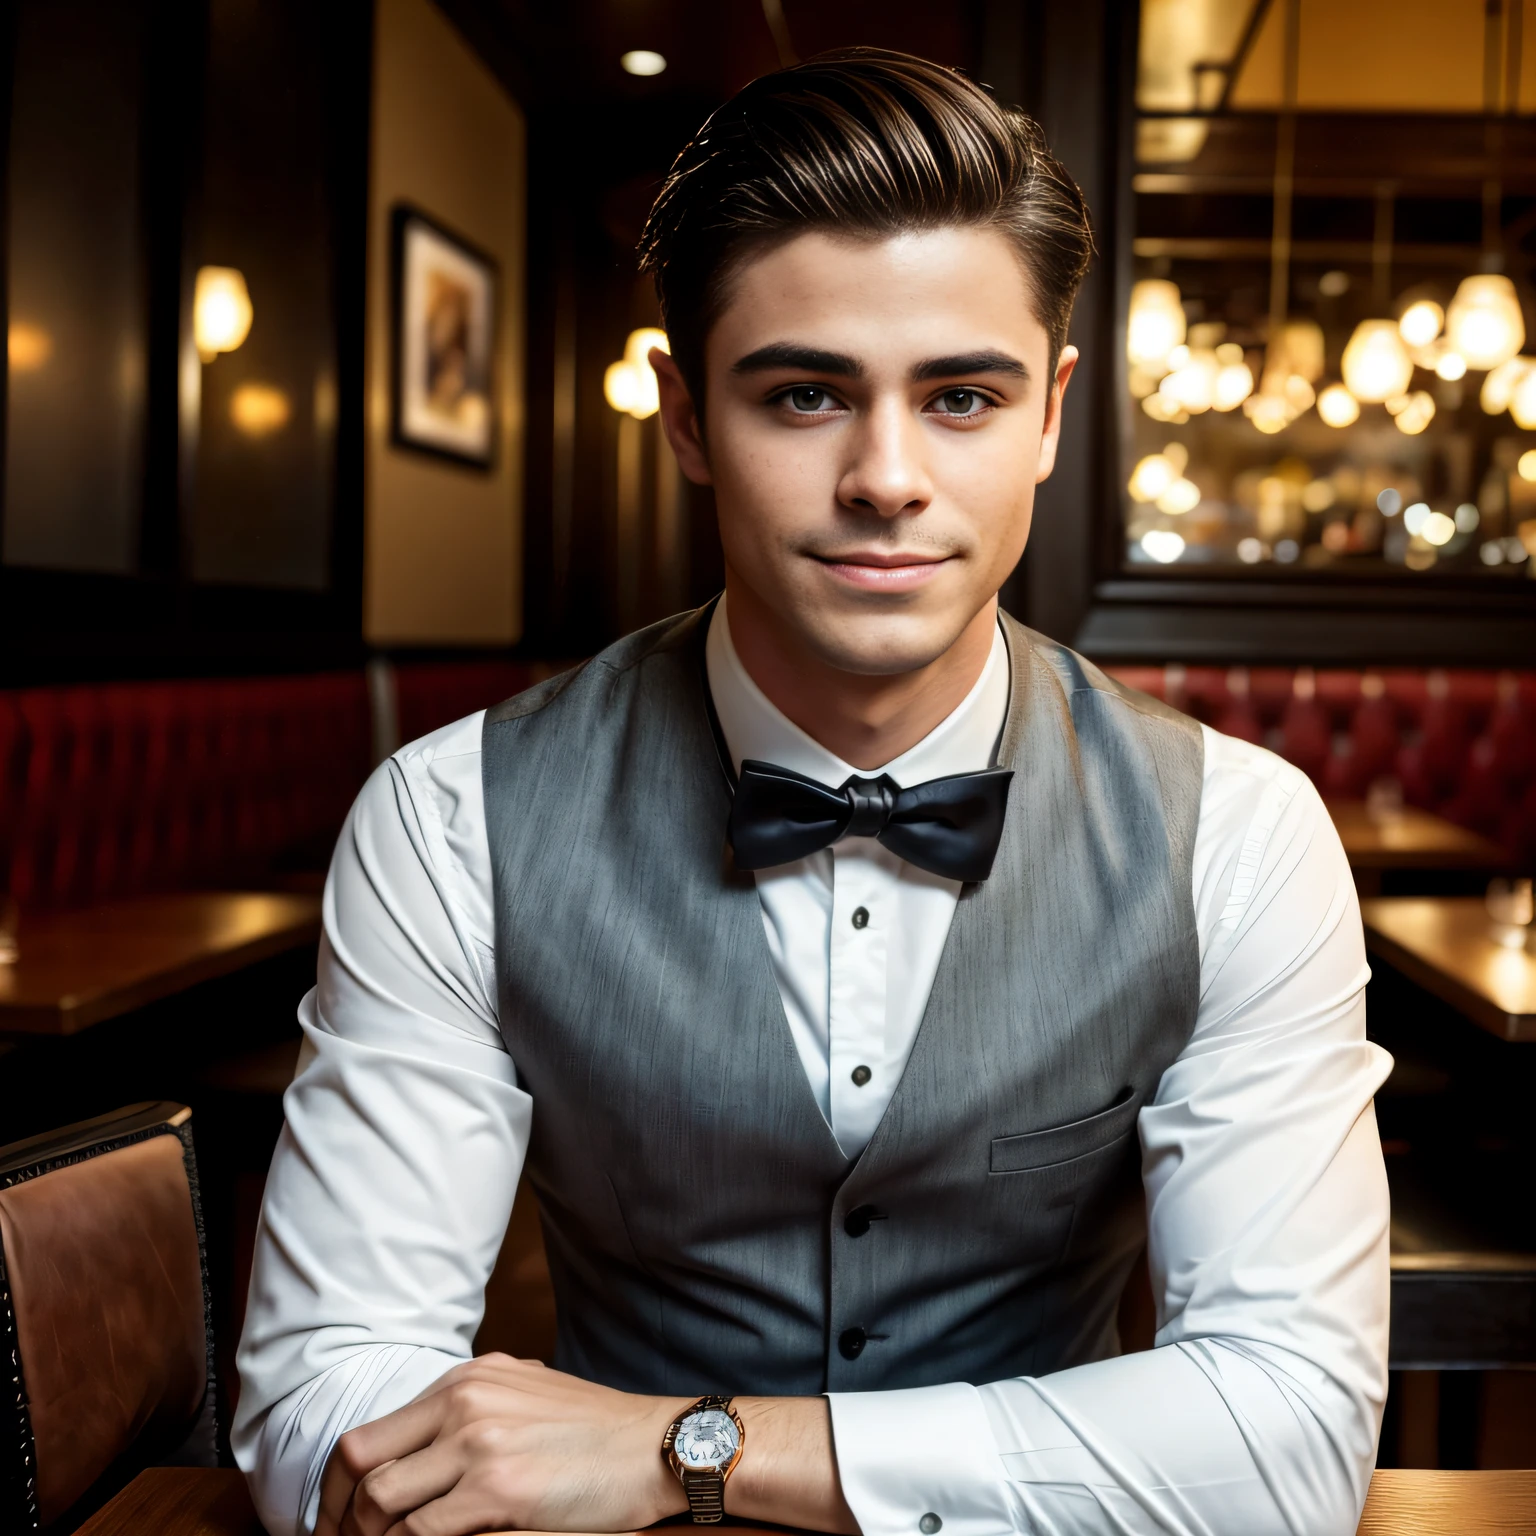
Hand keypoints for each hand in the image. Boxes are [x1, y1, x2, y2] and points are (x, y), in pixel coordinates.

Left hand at [315, 1353, 688, 1535]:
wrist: (656, 1446)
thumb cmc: (596, 1433)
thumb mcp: (525, 1396)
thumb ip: (474, 1411)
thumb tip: (424, 1454)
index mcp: (466, 1379)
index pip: (368, 1434)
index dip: (336, 1490)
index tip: (335, 1525)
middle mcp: (464, 1400)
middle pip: (358, 1463)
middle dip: (337, 1519)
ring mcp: (478, 1443)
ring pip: (380, 1502)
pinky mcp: (498, 1488)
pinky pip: (420, 1534)